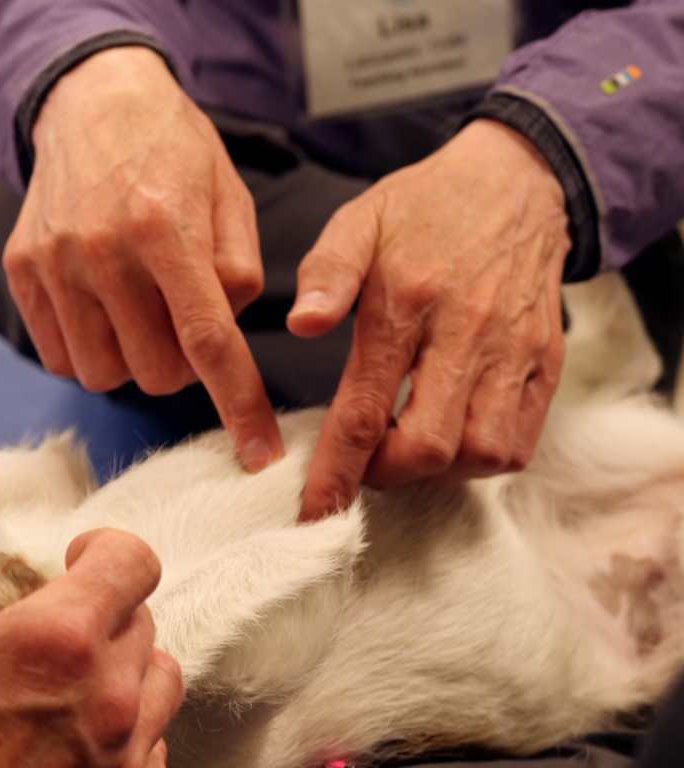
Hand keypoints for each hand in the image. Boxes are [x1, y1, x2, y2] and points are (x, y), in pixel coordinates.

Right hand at [0, 529, 183, 767]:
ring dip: (126, 667)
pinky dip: (128, 731)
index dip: (105, 548)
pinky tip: (79, 740)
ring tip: (74, 681)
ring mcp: (122, 765)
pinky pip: (153, 752)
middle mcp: (109, 698)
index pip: (132, 561)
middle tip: (48, 628)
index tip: (76, 557)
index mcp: (57, 639)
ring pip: (162, 684)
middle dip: (100, 611)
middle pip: (143, 622)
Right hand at [4, 46, 281, 470]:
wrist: (93, 101)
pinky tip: (103, 311)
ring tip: (141, 315)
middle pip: (155, 371)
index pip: (207, 340)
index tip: (259, 453)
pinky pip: (59, 356)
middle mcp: (102, 249)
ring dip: (133, 362)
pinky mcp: (21, 270)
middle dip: (182, 366)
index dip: (238, 404)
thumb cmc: (174, 152)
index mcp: (166, 227)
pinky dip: (89, 350)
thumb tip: (224, 338)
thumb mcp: (230, 195)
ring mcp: (54, 262)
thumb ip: (238, 271)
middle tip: (182, 324)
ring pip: (103, 374)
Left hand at [290, 119, 569, 520]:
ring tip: (405, 454)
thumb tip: (300, 326)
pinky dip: (482, 460)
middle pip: (428, 446)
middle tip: (362, 465)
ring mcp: (512, 350)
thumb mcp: (359, 220)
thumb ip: (326, 274)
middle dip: (386, 475)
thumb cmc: (425, 207)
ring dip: (436, 472)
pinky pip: (522, 439)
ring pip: (482, 452)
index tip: (313, 510)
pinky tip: (452, 442)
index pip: (365, 411)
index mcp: (406, 302)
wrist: (518, 178)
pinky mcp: (545, 360)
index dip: (335, 472)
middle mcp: (465, 332)